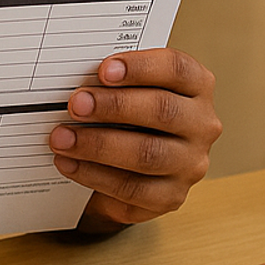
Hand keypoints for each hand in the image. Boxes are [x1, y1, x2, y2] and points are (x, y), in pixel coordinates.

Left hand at [49, 48, 220, 230]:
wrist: (132, 168)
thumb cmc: (130, 118)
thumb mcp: (130, 92)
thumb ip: (116, 83)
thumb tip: (80, 83)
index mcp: (197, 87)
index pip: (177, 69)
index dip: (141, 67)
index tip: (103, 70)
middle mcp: (202, 125)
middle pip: (163, 110)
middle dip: (114, 106)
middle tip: (76, 104)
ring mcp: (190, 164)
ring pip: (147, 154)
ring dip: (98, 144)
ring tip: (62, 138)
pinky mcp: (171, 197)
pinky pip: (132, 188)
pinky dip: (94, 175)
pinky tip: (69, 163)